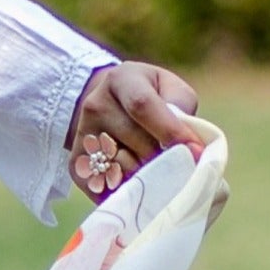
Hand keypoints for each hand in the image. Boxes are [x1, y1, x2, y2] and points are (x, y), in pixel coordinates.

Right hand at [66, 62, 200, 203]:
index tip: (194, 151)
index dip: (169, 131)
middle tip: (180, 166)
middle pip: (133, 141)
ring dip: (145, 175)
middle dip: (162, 158)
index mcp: (121, 80)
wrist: (110, 103)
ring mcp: (82, 134)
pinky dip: (125, 190)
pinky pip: (103, 185)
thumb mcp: (171, 89)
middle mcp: (95, 105)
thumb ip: (182, 109)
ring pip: (120, 166)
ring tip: (157, 171)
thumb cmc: (152, 96)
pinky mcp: (75, 161)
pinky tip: (138, 183)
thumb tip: (189, 146)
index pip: (142, 106)